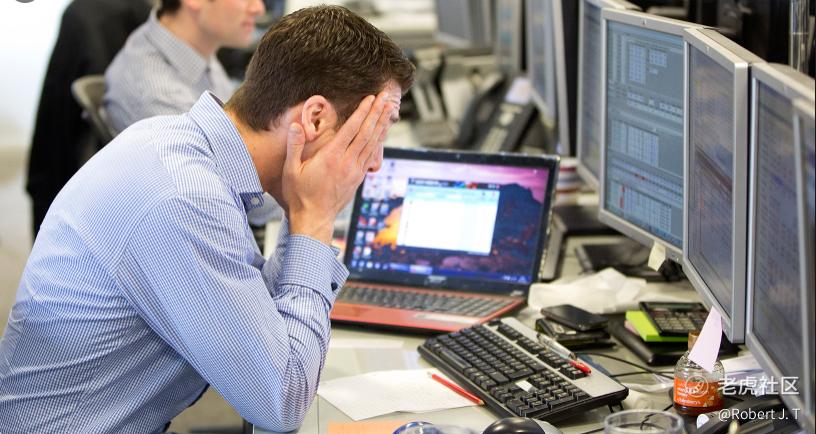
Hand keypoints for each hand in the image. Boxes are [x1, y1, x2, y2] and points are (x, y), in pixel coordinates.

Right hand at [282, 92, 393, 244]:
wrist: (314, 219)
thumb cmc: (299, 195)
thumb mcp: (291, 170)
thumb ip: (294, 146)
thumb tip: (296, 125)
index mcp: (331, 158)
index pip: (351, 129)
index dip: (362, 112)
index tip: (370, 99)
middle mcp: (347, 163)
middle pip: (366, 133)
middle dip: (377, 113)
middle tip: (386, 97)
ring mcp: (355, 171)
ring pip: (372, 144)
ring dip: (381, 125)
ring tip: (388, 110)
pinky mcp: (358, 178)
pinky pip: (371, 155)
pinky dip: (378, 142)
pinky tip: (382, 133)